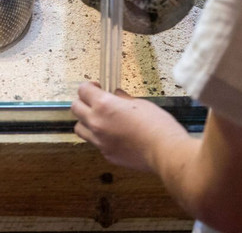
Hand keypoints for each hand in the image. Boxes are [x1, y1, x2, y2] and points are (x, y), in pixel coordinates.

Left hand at [70, 81, 189, 172]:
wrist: (165, 152)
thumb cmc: (157, 124)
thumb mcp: (140, 104)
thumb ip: (122, 99)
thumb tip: (116, 95)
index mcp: (103, 105)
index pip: (82, 90)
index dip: (89, 87)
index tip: (97, 87)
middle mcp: (96, 122)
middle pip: (75, 108)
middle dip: (83, 102)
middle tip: (95, 102)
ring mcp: (99, 141)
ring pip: (80, 128)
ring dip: (86, 121)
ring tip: (100, 120)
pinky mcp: (107, 155)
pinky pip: (96, 143)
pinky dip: (100, 138)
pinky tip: (115, 137)